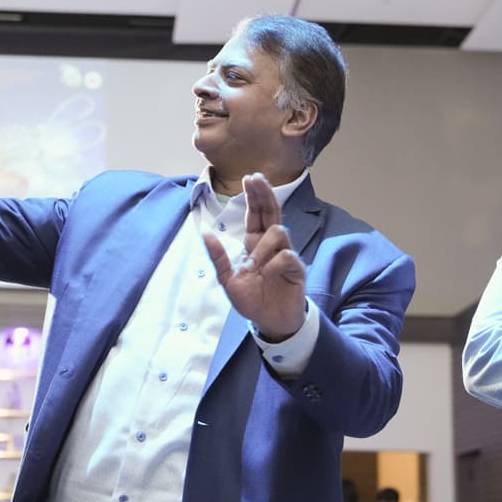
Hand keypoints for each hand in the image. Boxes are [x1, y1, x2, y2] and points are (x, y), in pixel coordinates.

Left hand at [202, 172, 306, 340]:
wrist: (270, 323)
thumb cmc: (252, 300)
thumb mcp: (228, 281)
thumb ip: (219, 258)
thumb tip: (205, 233)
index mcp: (255, 245)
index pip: (256, 215)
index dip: (254, 196)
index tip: (250, 178)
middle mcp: (271, 246)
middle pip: (272, 212)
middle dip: (265, 195)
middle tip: (257, 179)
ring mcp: (285, 256)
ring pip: (278, 232)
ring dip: (262, 247)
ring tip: (252, 267)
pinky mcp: (296, 270)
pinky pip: (287, 256)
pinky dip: (274, 263)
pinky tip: (266, 274)